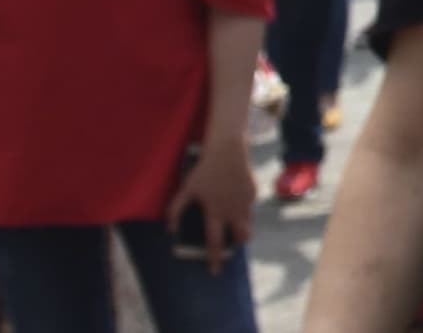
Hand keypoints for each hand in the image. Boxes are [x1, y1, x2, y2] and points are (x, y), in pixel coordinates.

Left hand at [163, 140, 253, 269]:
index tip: (215, 271)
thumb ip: (176, 210)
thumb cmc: (204, 171)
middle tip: (232, 245)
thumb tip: (168, 230)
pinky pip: (249, 206)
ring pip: (248, 222)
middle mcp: (233, 210)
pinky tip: (235, 200)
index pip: (215, 241)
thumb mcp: (186, 190)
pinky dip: (243, 209)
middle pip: (241, 236)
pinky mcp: (253, 191)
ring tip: (232, 224)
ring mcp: (246, 201)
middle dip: (237, 244)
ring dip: (241, 227)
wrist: (228, 150)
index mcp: (216, 212)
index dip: (214, 258)